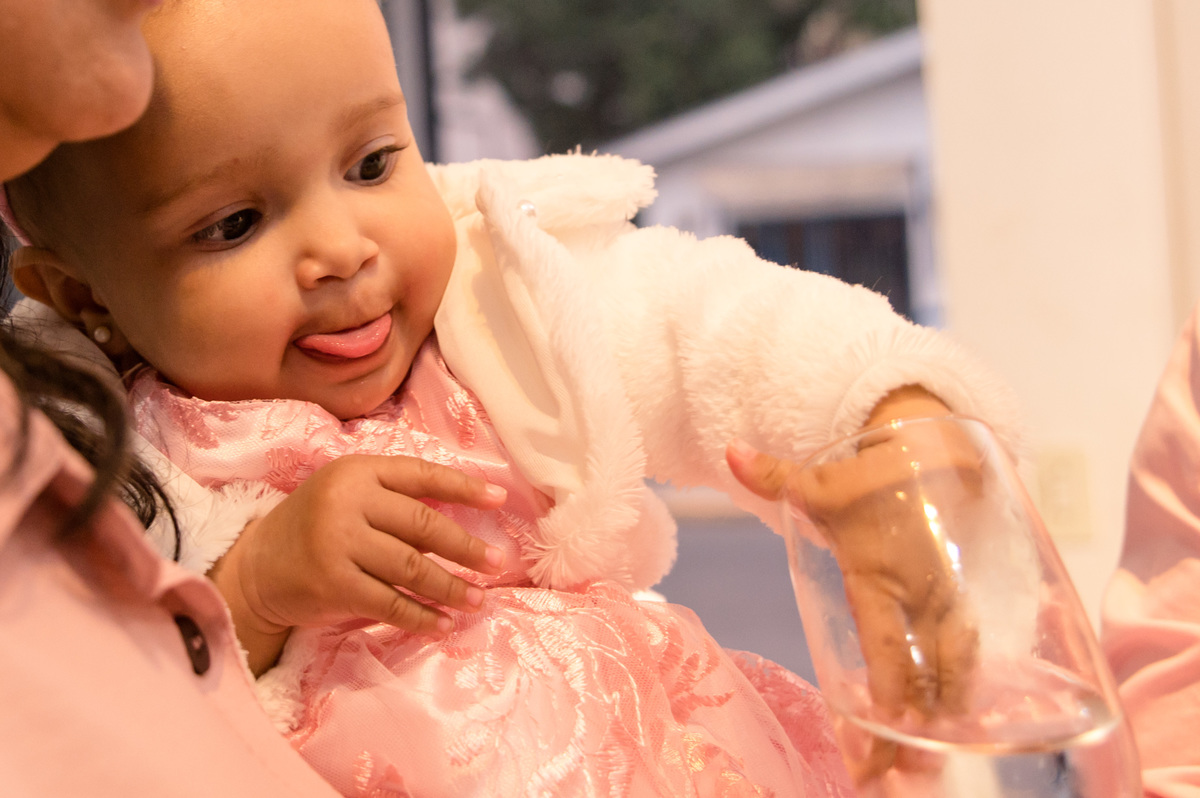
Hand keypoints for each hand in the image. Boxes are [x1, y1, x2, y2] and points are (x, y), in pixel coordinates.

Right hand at [208, 454, 506, 674]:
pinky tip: (444, 623)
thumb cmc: (316, 527)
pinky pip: (391, 603)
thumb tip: (463, 522)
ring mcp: (338, 543)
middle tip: (498, 563)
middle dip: (466, 547)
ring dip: (452, 587)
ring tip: (479, 599)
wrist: (256, 568)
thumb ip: (395, 500)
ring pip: (412, 567)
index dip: (463, 487)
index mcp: (357, 471)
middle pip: (423, 524)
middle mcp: (347, 502)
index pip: (420, 475)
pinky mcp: (333, 585)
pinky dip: (423, 616)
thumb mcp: (349, 496)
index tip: (499, 499)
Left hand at [728, 387, 980, 780]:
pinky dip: (961, 696)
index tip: (883, 739)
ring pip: (955, 672)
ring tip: (928, 773)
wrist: (937, 453)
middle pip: (925, 675)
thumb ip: (774, 476)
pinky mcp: (960, 604)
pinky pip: (966, 656)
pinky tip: (956, 732)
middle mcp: (919, 596)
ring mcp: (946, 602)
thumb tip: (731, 452)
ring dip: (945, 723)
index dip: (889, 695)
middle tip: (903, 780)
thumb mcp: (821, 480)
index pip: (886, 645)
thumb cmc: (868, 476)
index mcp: (880, 575)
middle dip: (916, 732)